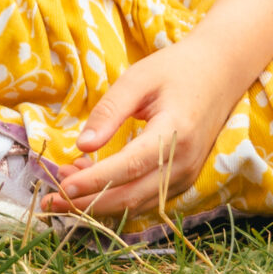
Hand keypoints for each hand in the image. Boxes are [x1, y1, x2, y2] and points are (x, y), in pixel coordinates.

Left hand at [48, 34, 252, 219]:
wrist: (221, 72)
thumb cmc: (176, 69)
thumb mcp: (139, 78)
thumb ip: (110, 111)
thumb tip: (82, 145)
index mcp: (175, 133)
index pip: (128, 167)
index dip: (94, 181)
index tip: (62, 186)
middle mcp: (184, 163)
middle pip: (131, 197)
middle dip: (89, 204)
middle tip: (51, 200)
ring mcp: (186, 175)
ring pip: (137, 205)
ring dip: (99, 203)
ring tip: (65, 186)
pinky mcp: (182, 180)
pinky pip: (146, 199)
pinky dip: (117, 197)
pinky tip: (91, 181)